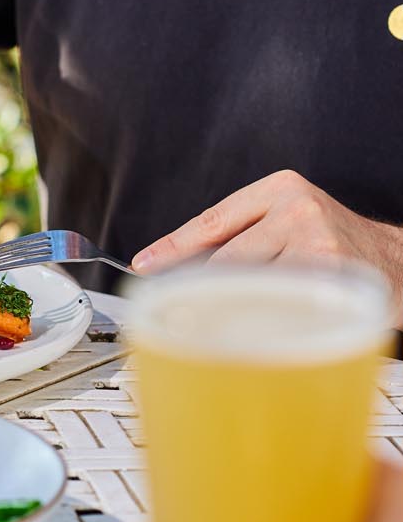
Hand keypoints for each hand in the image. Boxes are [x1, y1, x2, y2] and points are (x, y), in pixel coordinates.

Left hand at [132, 170, 402, 324]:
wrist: (397, 264)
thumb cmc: (333, 248)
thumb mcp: (288, 223)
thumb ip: (242, 236)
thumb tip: (176, 269)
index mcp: (279, 188)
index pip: (210, 221)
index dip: (172, 248)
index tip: (144, 266)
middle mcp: (296, 209)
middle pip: (225, 257)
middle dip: (199, 289)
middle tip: (177, 309)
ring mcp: (315, 242)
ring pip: (249, 284)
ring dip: (227, 309)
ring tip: (214, 324)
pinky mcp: (330, 276)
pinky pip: (277, 305)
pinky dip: (258, 321)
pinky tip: (251, 332)